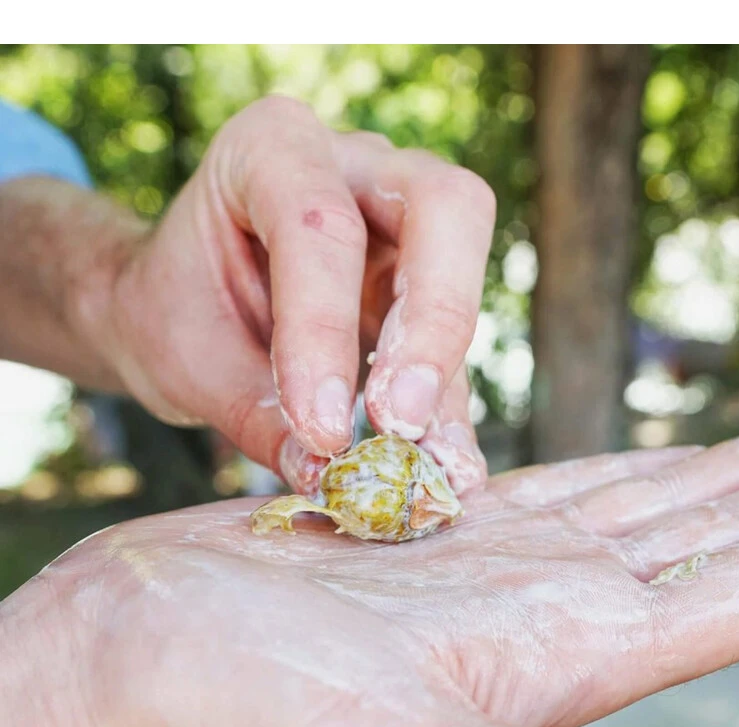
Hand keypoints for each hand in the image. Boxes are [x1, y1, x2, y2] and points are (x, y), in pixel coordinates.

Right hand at [1, 415, 738, 726]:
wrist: (132, 665)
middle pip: (727, 542)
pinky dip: (639, 464)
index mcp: (570, 663)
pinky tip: (674, 458)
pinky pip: (571, 486)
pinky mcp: (444, 533)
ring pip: (662, 507)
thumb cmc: (243, 719)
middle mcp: (554, 618)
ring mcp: (502, 573)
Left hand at [103, 96, 493, 494]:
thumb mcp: (192, 362)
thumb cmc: (176, 310)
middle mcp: (355, 166)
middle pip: (444, 207)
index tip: (323, 429)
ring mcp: (402, 217)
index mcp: (271, 147)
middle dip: (434, 319)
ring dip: (448, 373)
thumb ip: (256, 414)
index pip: (320, 225)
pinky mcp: (424, 284)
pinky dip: (449, 403)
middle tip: (401, 418)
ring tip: (436, 464)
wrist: (182, 306)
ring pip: (466, 267)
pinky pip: (454, 339)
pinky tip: (445, 463)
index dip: (326, 329)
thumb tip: (324, 472)